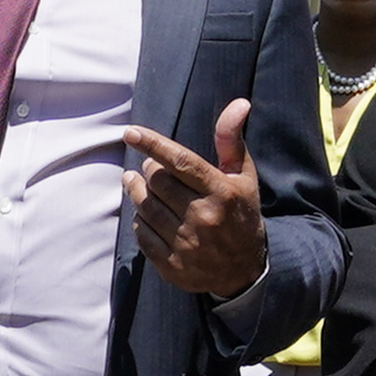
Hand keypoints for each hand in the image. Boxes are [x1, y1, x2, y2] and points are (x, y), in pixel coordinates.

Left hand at [119, 100, 268, 301]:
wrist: (244, 271)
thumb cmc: (241, 214)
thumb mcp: (243, 176)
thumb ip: (232, 139)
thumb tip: (239, 103)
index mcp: (222, 192)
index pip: (181, 161)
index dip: (153, 144)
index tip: (130, 132)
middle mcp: (204, 217)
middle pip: (158, 183)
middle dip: (148, 168)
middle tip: (149, 165)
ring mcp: (187, 243)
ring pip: (146, 207)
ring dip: (135, 191)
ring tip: (134, 181)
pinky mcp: (173, 265)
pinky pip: (142, 235)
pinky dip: (139, 221)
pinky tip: (145, 213)